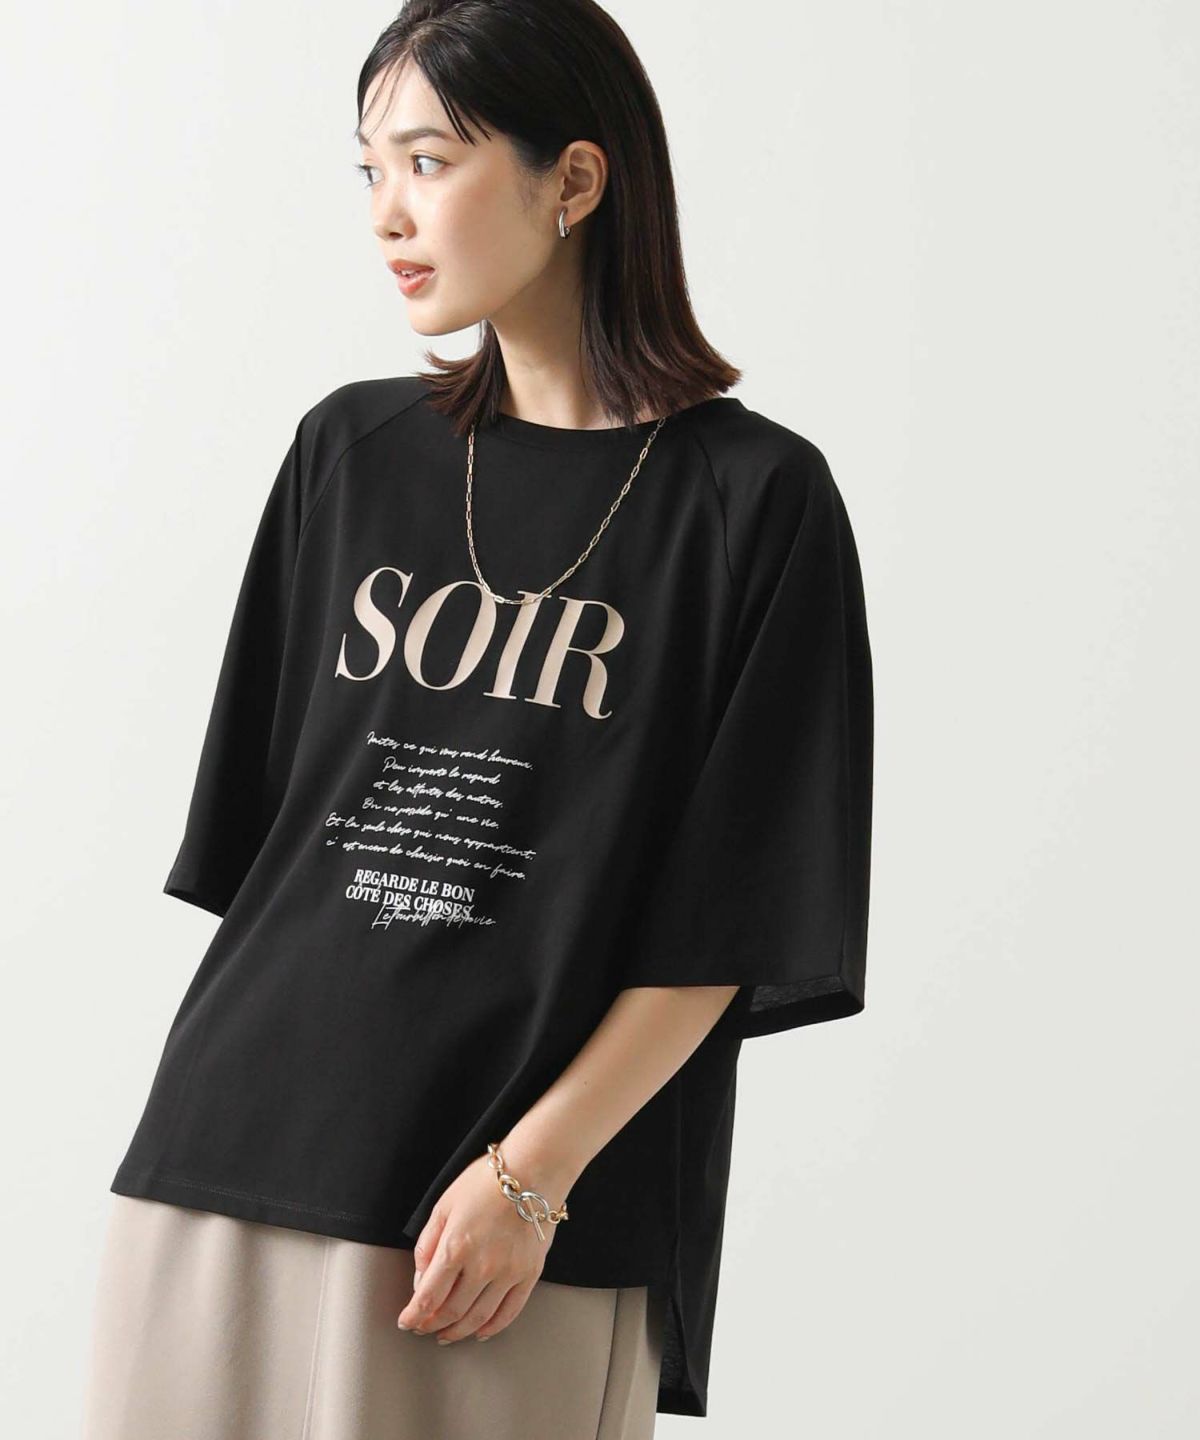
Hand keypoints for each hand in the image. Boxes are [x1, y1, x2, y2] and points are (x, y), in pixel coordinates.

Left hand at [396, 1148, 571, 1343]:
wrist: (533, 1169)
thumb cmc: (488, 1181)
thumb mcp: (445, 1204)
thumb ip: (428, 1243)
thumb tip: (421, 1277)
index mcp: (456, 1247)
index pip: (428, 1296)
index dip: (413, 1315)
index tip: (407, 1321)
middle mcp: (482, 1266)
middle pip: (451, 1312)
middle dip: (432, 1325)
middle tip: (424, 1328)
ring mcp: (508, 1273)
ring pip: (478, 1318)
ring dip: (458, 1332)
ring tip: (447, 1334)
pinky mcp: (529, 1274)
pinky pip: (509, 1312)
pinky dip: (493, 1328)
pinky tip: (481, 1331)